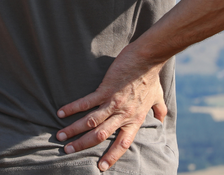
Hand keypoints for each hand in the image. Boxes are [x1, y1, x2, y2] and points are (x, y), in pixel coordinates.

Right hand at [55, 48, 167, 171]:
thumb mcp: (157, 97)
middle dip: (82, 145)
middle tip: (68, 151)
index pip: (122, 143)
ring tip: (60, 137)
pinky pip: (86, 103)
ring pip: (90, 122)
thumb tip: (162, 119)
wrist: (147, 59)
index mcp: (134, 119)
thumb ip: (159, 110)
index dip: (112, 156)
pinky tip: (61, 113)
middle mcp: (123, 115)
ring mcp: (113, 103)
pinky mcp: (105, 90)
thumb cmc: (151, 77)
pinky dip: (73, 108)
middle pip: (100, 135)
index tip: (101, 167)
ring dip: (74, 130)